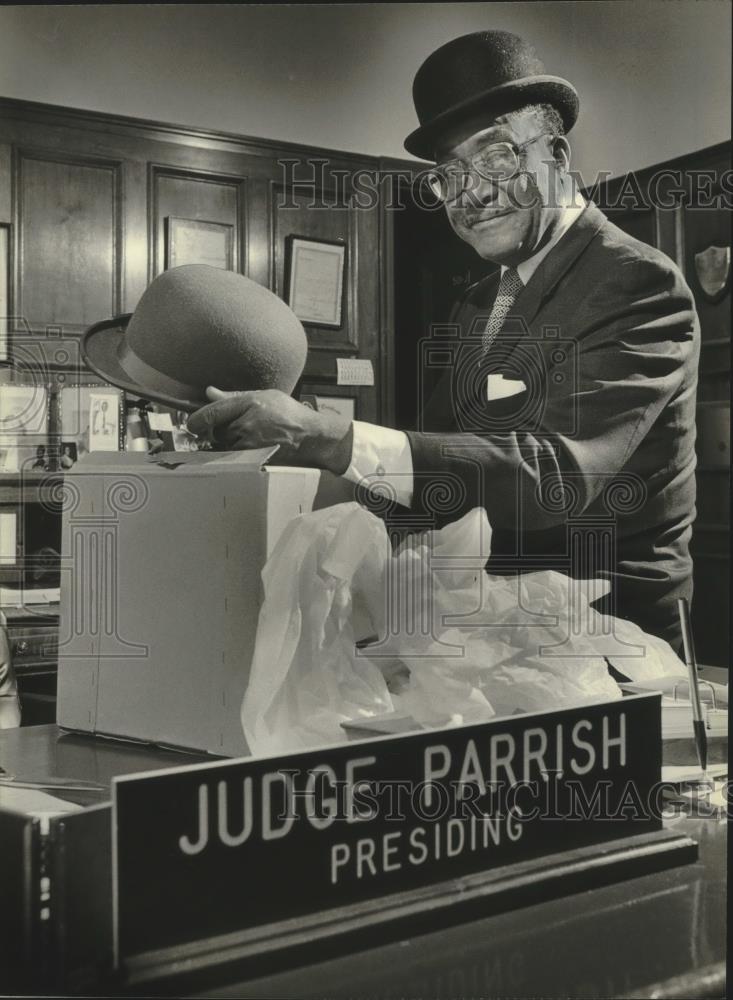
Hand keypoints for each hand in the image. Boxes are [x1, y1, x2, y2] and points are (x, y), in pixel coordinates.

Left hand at [186, 387, 353, 473]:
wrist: (310, 437)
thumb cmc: (290, 414)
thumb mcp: (264, 396)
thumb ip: (234, 396)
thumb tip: (209, 392)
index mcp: (249, 404)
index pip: (211, 412)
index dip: (196, 419)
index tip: (191, 423)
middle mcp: (247, 424)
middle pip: (215, 430)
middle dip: (216, 429)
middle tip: (231, 426)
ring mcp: (249, 443)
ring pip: (223, 444)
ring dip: (227, 441)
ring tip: (248, 434)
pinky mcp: (252, 458)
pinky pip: (233, 454)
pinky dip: (235, 450)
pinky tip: (250, 445)